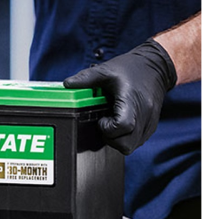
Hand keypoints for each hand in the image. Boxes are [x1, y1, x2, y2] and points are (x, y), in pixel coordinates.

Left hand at [64, 39, 176, 154]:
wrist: (156, 67)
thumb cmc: (132, 68)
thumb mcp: (106, 70)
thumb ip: (86, 78)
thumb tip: (67, 84)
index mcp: (132, 100)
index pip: (123, 126)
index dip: (108, 128)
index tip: (102, 120)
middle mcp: (144, 115)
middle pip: (126, 144)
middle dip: (111, 138)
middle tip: (105, 123)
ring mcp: (149, 123)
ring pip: (131, 146)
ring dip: (118, 139)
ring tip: (113, 122)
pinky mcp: (151, 127)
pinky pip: (136, 142)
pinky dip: (126, 137)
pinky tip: (120, 123)